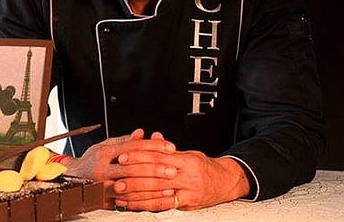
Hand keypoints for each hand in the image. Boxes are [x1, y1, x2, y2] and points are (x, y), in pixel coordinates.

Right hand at [61, 128, 175, 208]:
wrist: (72, 179)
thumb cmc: (92, 160)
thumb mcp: (105, 146)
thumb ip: (124, 141)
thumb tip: (142, 133)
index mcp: (104, 153)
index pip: (133, 147)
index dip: (153, 146)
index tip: (170, 148)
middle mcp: (102, 169)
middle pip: (133, 167)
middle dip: (156, 168)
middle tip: (173, 168)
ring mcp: (103, 186)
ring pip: (132, 185)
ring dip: (153, 185)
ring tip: (169, 183)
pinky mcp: (105, 200)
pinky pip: (129, 201)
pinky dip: (145, 199)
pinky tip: (157, 197)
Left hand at [113, 147, 250, 210]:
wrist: (226, 182)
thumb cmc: (205, 167)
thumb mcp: (189, 153)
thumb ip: (168, 149)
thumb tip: (151, 137)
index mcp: (186, 160)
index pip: (158, 157)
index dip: (139, 157)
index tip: (123, 157)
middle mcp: (187, 176)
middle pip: (155, 176)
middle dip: (133, 178)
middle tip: (116, 177)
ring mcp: (187, 192)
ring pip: (158, 193)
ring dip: (135, 194)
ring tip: (119, 193)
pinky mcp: (187, 205)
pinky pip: (164, 206)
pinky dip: (146, 205)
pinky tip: (133, 204)